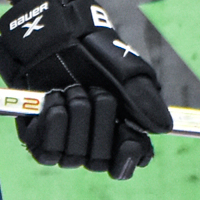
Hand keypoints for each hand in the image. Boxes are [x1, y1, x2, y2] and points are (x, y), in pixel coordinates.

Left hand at [0, 0, 171, 179]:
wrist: (58, 33)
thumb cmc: (96, 52)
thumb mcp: (128, 72)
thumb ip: (146, 100)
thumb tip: (162, 128)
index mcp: (117, 133)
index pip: (124, 165)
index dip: (127, 157)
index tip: (129, 137)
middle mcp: (90, 144)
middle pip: (98, 161)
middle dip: (99, 119)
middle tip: (94, 89)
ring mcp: (63, 143)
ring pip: (72, 157)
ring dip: (75, 114)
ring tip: (72, 88)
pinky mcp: (36, 137)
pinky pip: (46, 152)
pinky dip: (53, 121)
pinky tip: (55, 98)